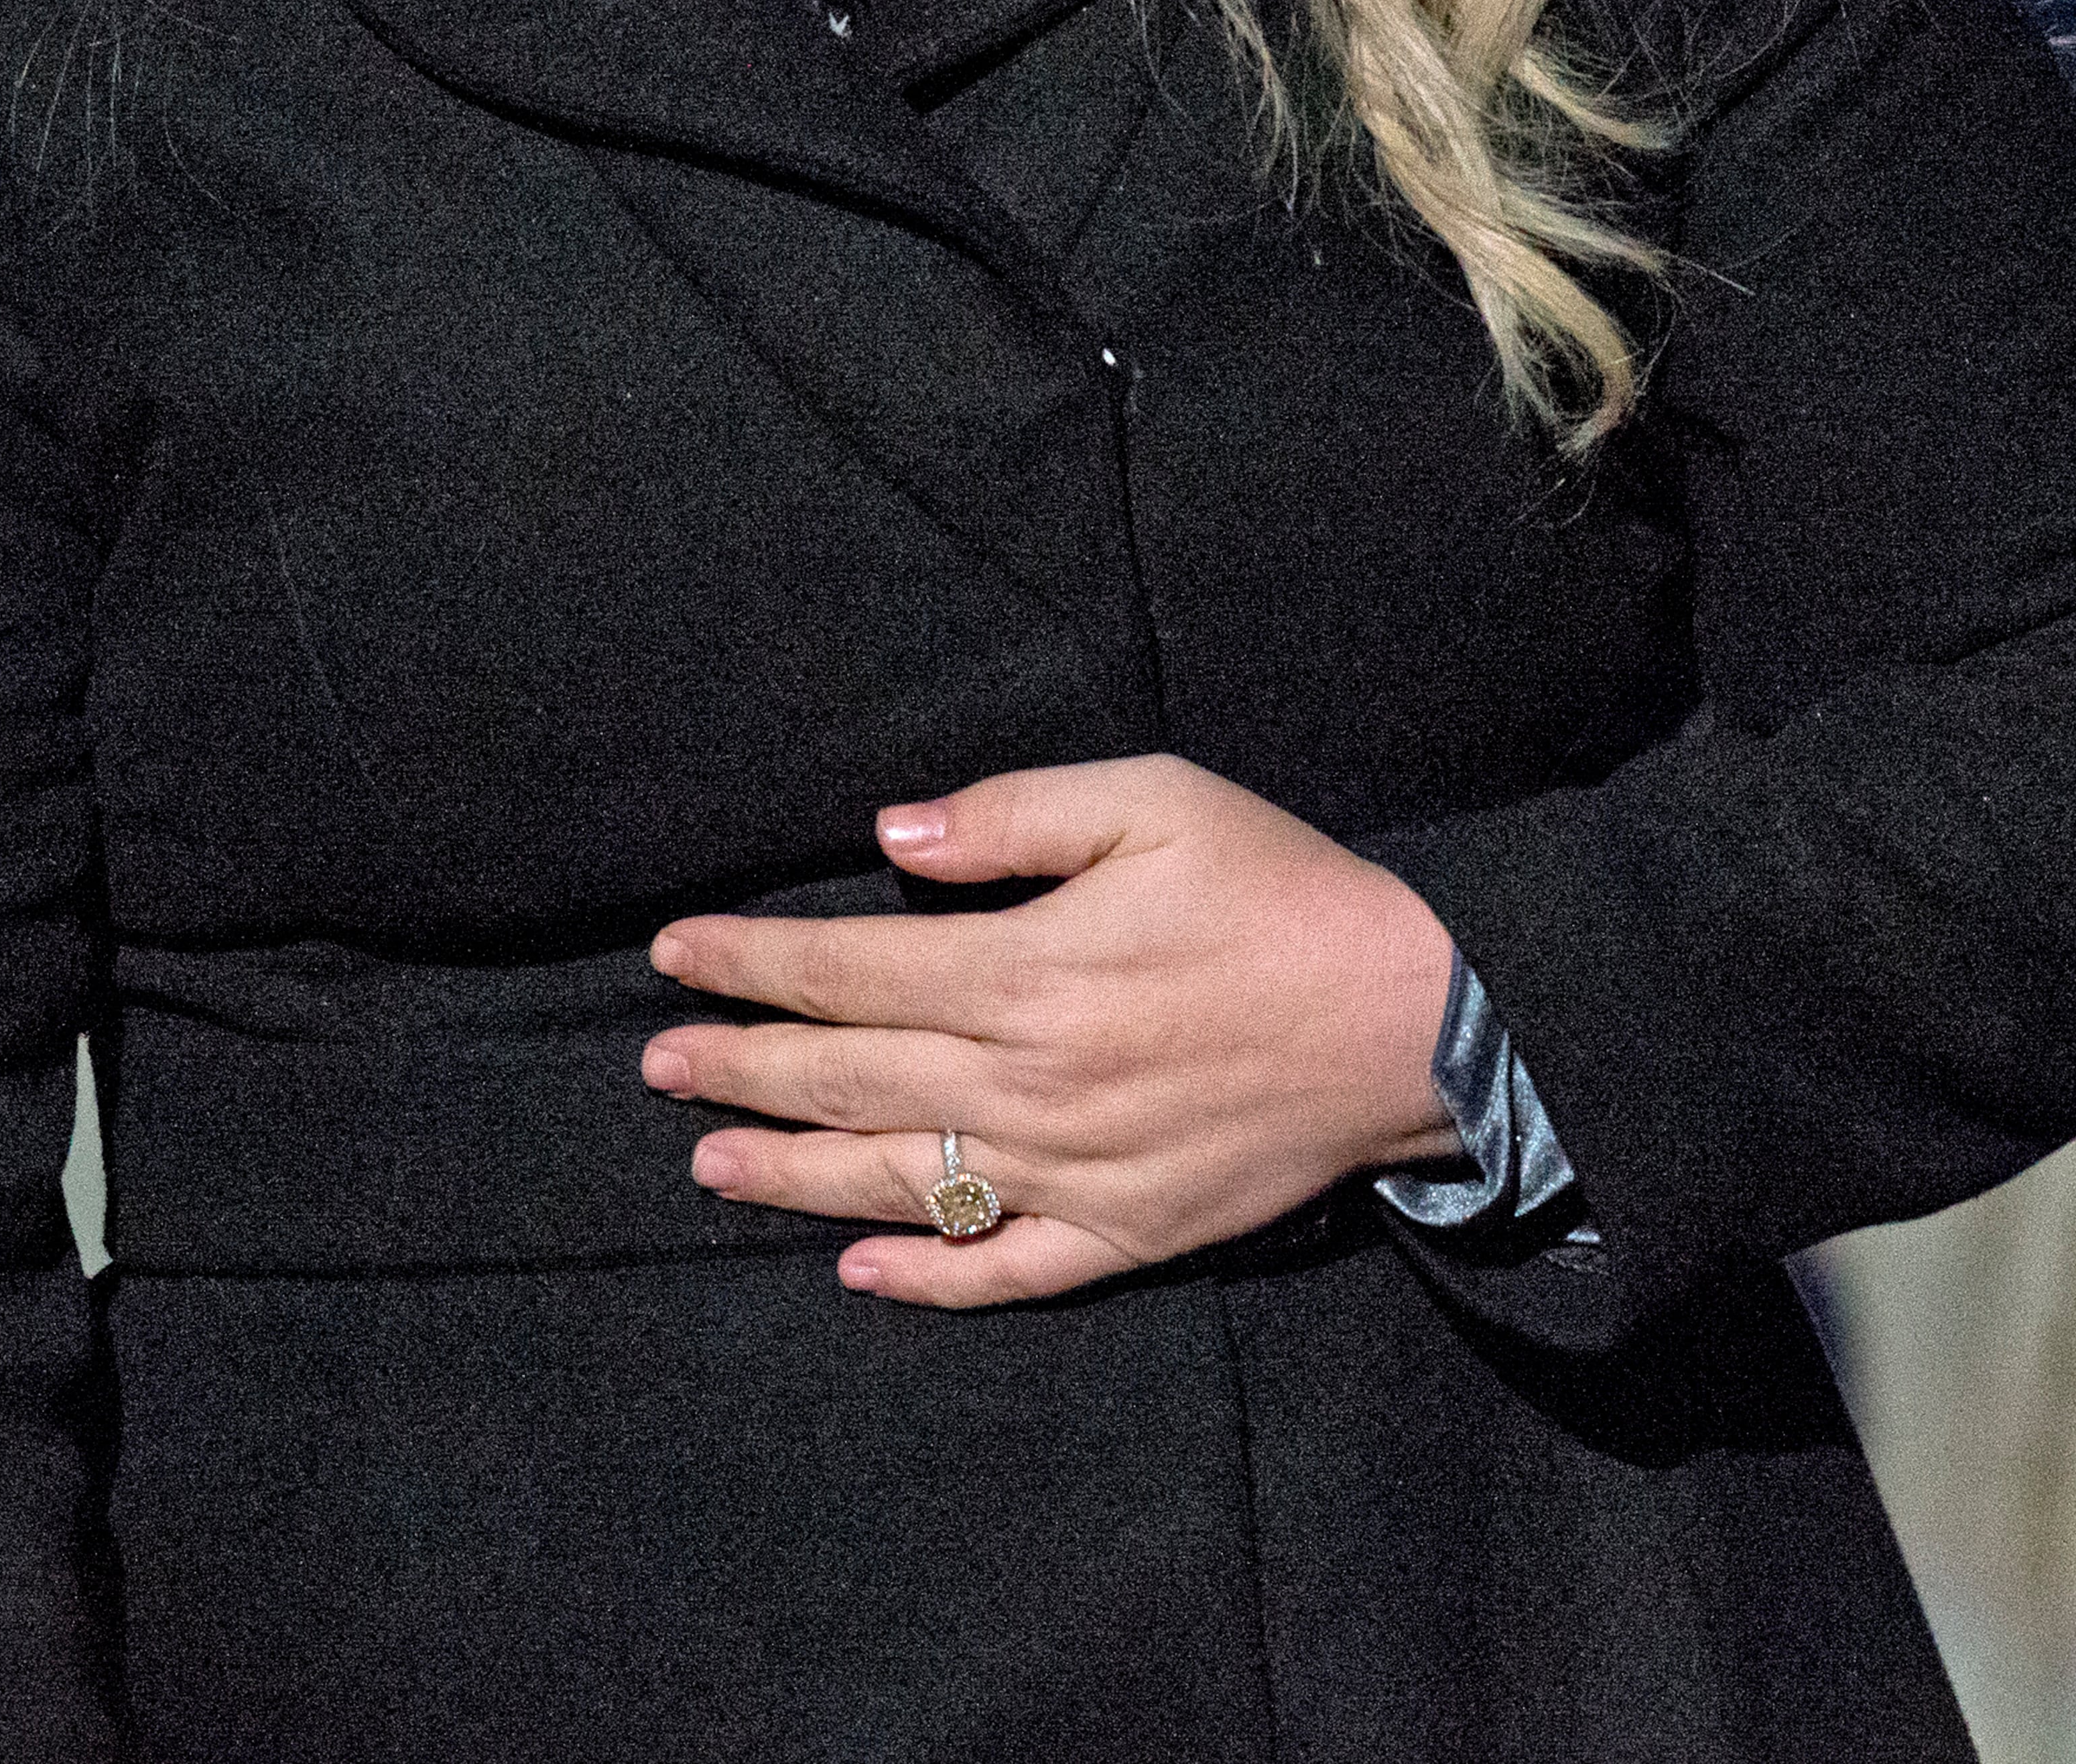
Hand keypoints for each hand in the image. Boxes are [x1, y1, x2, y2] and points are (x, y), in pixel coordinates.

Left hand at [641, 753, 1462, 1305]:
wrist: (1419, 1016)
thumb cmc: (1281, 888)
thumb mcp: (1155, 799)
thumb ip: (1013, 814)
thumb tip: (891, 837)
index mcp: (1029, 971)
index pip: (848, 970)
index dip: (751, 964)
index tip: (675, 955)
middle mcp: (1033, 1083)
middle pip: (852, 1080)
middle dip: (741, 1068)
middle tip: (656, 1064)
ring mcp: (1077, 1172)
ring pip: (900, 1182)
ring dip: (791, 1172)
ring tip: (707, 1161)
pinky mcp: (1131, 1232)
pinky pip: (1006, 1271)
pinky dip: (924, 1277)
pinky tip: (855, 1269)